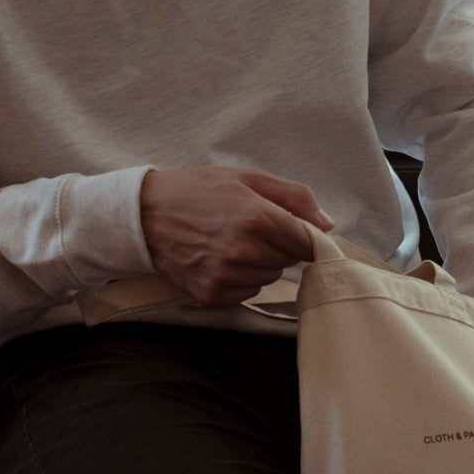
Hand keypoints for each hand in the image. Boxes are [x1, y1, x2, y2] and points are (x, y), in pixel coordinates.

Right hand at [139, 166, 333, 305]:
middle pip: (289, 261)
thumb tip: (327, 225)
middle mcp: (244, 252)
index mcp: (257, 219)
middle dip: (278, 245)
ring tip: (232, 241)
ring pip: (269, 277)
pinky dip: (241, 277)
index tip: (294, 230)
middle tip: (250, 227)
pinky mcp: (214, 295)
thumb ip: (295, 198)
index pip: (307, 244)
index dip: (304, 236)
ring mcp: (228, 277)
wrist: (146, 214)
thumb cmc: (198, 191)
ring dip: (260, 263)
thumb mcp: (249, 179)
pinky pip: (248, 291)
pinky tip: (220, 258)